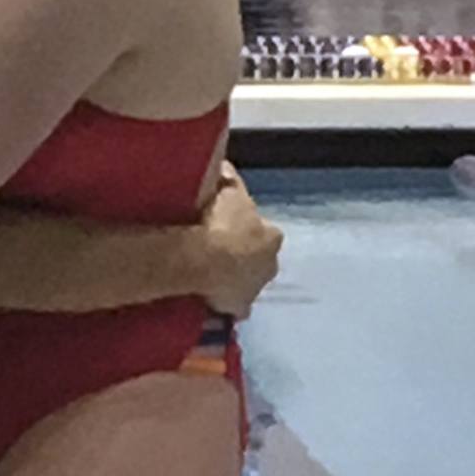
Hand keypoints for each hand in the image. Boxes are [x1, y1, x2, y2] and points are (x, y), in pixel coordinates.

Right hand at [199, 164, 281, 316]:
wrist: (205, 261)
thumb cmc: (218, 222)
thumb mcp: (225, 188)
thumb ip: (228, 178)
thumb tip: (224, 166)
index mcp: (272, 237)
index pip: (264, 231)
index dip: (246, 227)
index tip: (228, 225)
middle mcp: (270, 266)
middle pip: (257, 259)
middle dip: (242, 255)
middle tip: (216, 249)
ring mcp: (255, 291)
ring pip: (244, 282)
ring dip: (231, 277)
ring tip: (206, 271)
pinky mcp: (237, 310)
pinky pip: (228, 304)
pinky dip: (219, 299)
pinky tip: (203, 293)